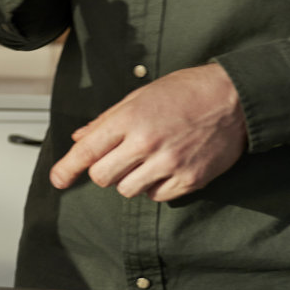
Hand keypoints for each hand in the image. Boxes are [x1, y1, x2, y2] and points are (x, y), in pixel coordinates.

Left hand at [49, 63, 247, 201]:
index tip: (57, 180)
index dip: (67, 168)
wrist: (232, 98)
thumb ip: (106, 121)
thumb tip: (78, 138)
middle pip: (103, 177)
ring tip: (146, 160)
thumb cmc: (183, 92)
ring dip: (130, 180)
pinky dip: (155, 188)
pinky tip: (165, 168)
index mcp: (129, 120)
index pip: (87, 151)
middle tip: (117, 159)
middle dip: (103, 171)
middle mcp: (147, 144)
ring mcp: (170, 164)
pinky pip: (157, 197)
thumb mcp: (138, 97)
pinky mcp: (190, 179)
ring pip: (128, 190)